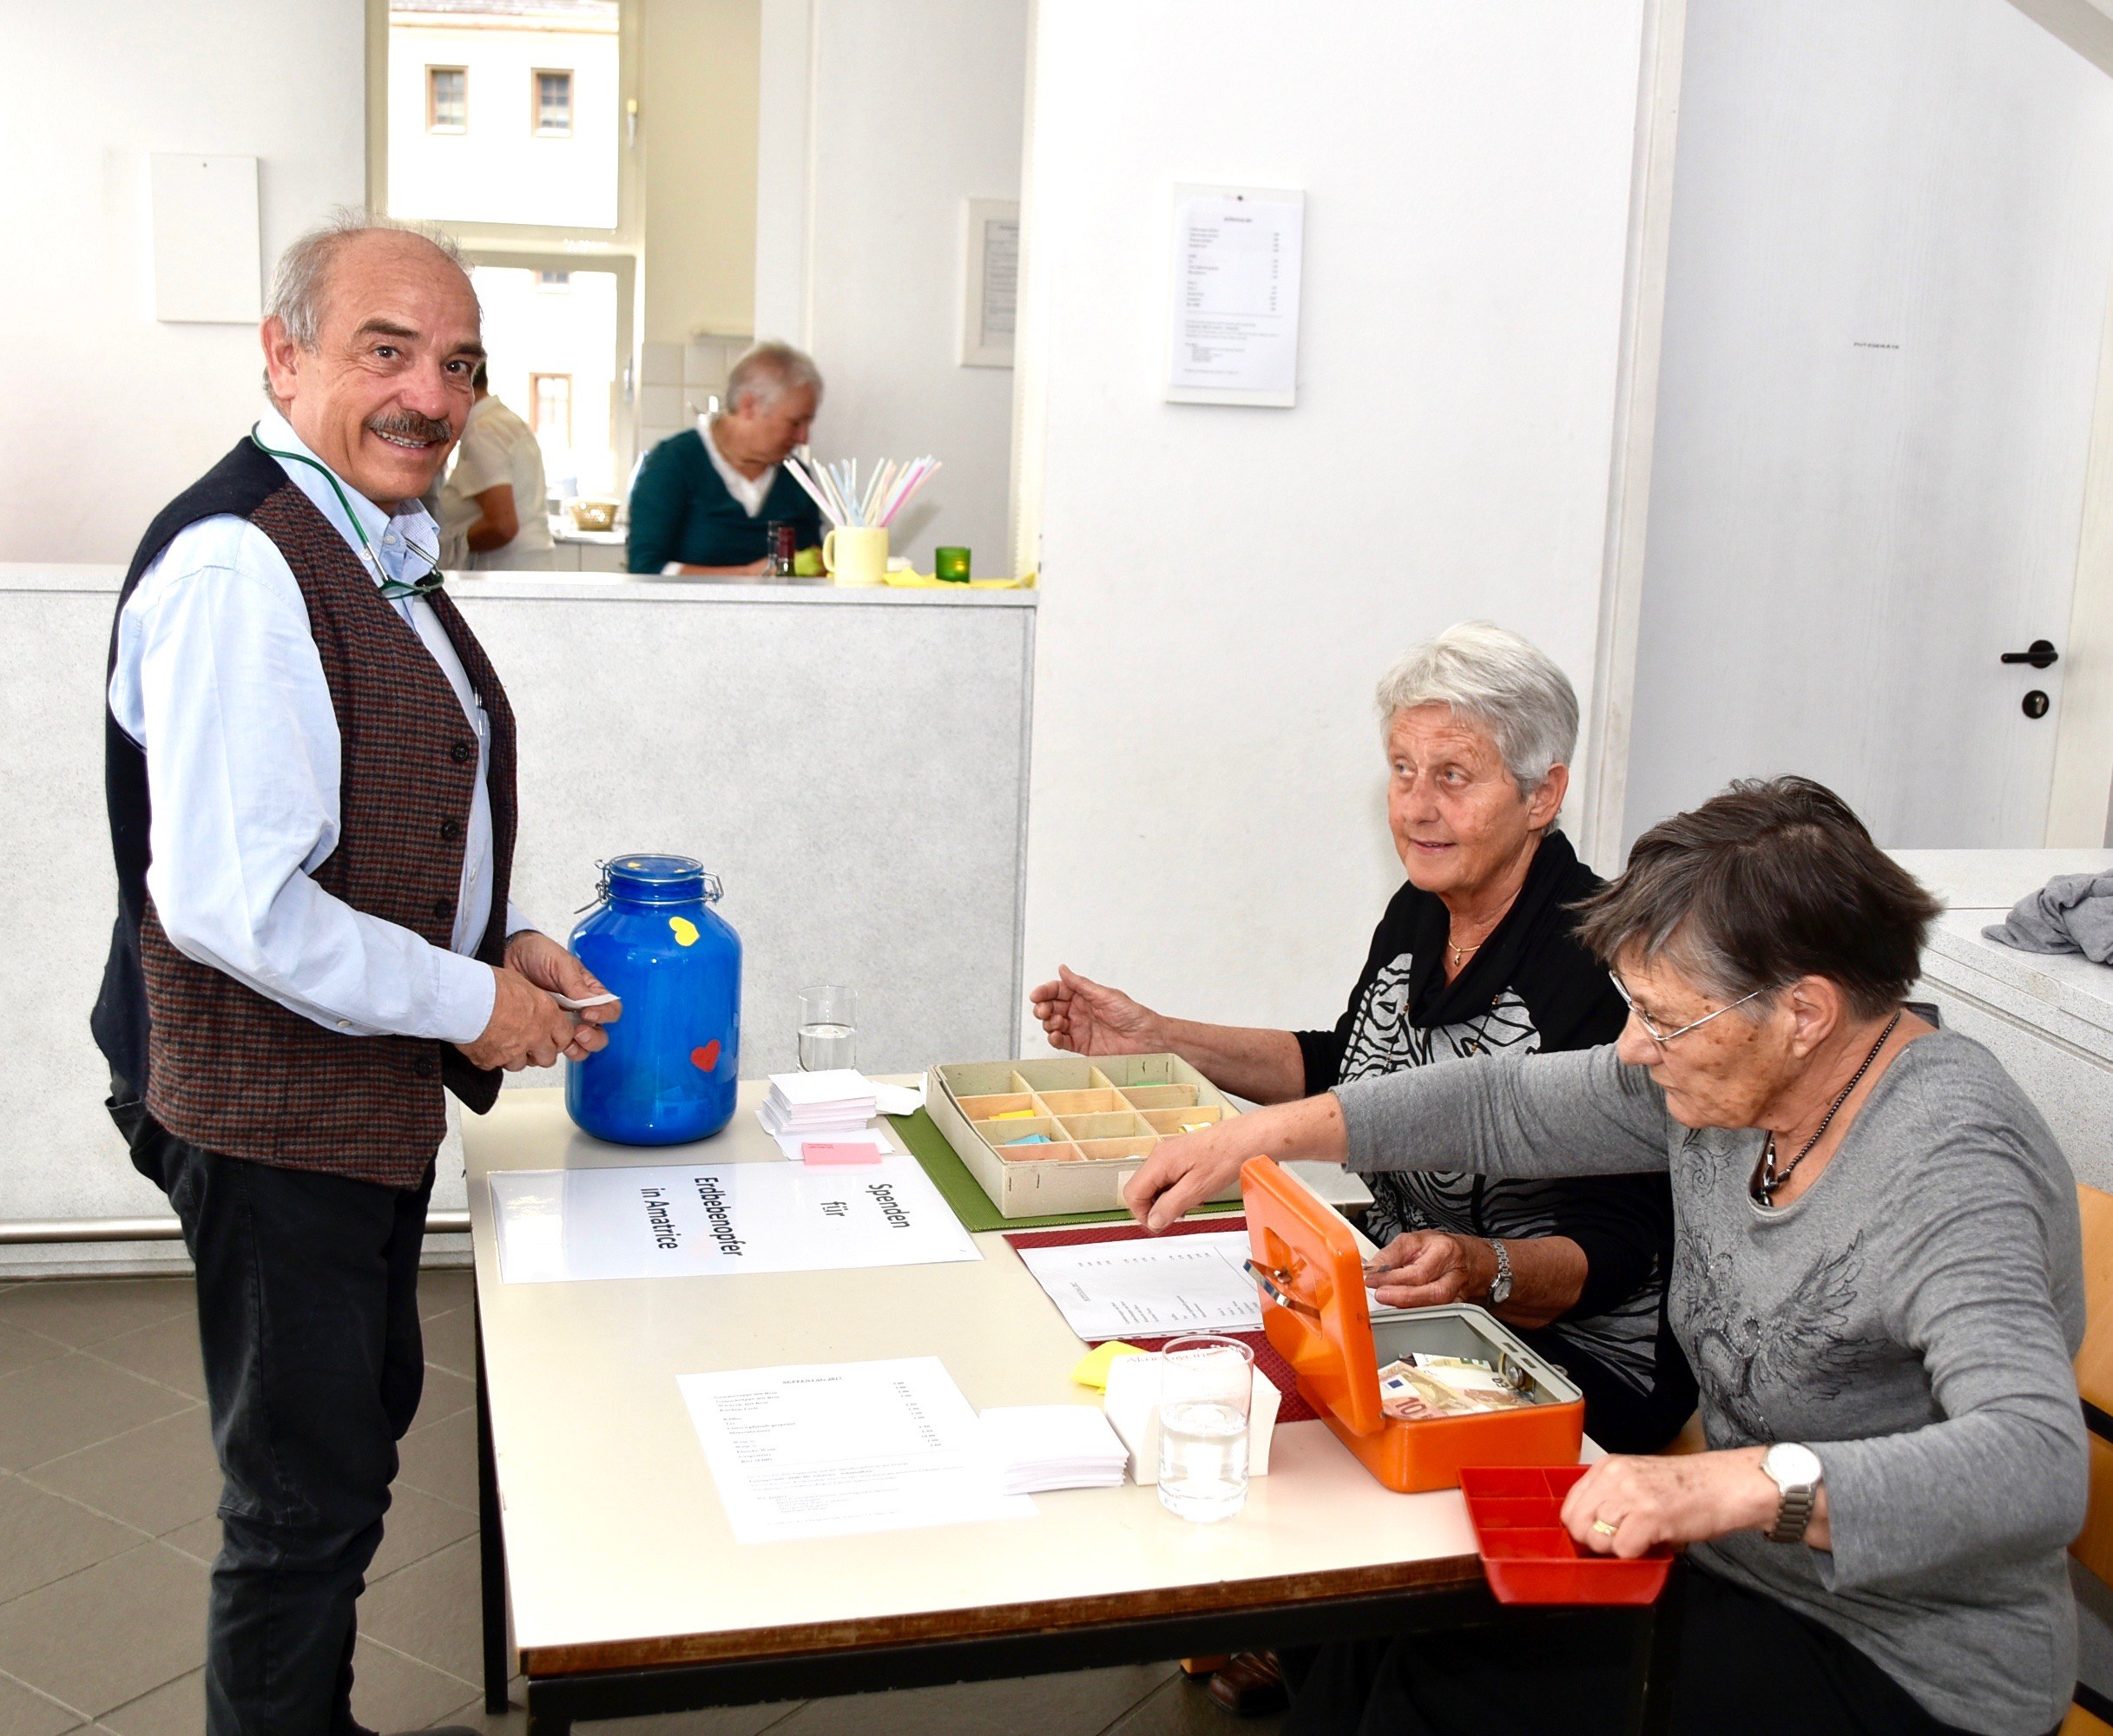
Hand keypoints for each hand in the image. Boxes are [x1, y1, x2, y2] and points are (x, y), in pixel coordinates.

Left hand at [455, 934, 619, 1070]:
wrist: (509, 956)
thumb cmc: (538, 954)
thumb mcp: (560, 963)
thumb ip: (576, 984)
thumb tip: (592, 1003)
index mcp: (590, 992)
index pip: (611, 1009)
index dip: (604, 1015)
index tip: (586, 1013)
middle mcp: (581, 1010)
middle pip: (600, 1033)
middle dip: (593, 1038)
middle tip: (578, 1033)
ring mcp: (563, 1022)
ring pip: (582, 1046)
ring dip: (578, 1050)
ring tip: (565, 1045)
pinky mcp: (545, 1030)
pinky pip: (555, 1048)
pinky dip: (553, 1051)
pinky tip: (544, 1045)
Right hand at [458, 967, 581, 1070]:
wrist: (465, 998)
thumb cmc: (490, 986)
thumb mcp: (523, 984)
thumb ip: (535, 1001)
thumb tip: (535, 1004)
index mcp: (547, 1016)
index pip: (565, 1037)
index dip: (558, 1039)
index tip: (552, 1037)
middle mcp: (534, 1037)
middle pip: (547, 1058)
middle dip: (539, 1053)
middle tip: (529, 1044)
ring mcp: (514, 1052)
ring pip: (521, 1065)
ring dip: (514, 1057)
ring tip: (503, 1041)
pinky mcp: (492, 1060)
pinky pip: (495, 1065)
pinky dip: (491, 1057)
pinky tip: (485, 1043)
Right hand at [1028, 966, 1163, 1055]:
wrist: (1146, 1038)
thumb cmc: (1132, 1014)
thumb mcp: (1105, 995)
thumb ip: (1081, 984)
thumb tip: (1062, 969)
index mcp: (1084, 996)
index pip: (1058, 990)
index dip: (1045, 992)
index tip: (1037, 995)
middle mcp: (1079, 1011)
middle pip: (1051, 1007)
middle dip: (1043, 1008)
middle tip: (1044, 1011)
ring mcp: (1079, 1028)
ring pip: (1053, 1024)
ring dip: (1048, 1023)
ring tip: (1056, 1023)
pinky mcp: (1081, 1045)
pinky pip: (1061, 1042)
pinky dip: (1054, 1039)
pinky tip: (1055, 1036)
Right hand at [1122, 1125, 1250, 1230]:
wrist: (1245, 1138)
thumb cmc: (1226, 1157)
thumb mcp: (1196, 1190)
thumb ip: (1170, 1206)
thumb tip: (1154, 1221)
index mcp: (1159, 1162)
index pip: (1132, 1193)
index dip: (1142, 1214)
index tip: (1158, 1225)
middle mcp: (1160, 1155)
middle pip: (1142, 1188)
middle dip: (1156, 1207)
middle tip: (1175, 1217)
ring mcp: (1169, 1153)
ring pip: (1155, 1184)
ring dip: (1167, 1200)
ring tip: (1189, 1205)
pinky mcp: (1180, 1155)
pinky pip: (1168, 1177)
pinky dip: (1176, 1190)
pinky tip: (1194, 1194)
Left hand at [1362, 1231, 1495, 1309]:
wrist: (1473, 1259)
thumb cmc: (1443, 1248)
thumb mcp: (1415, 1241)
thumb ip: (1392, 1254)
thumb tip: (1371, 1269)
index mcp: (1443, 1250)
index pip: (1417, 1269)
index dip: (1391, 1276)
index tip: (1371, 1279)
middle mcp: (1454, 1272)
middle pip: (1432, 1291)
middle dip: (1403, 1295)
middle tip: (1381, 1294)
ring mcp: (1460, 1292)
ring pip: (1438, 1305)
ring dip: (1410, 1305)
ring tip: (1389, 1301)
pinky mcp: (1459, 1306)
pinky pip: (1441, 1313)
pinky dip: (1421, 1314)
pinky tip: (1405, 1311)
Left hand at [1558, 1448, 1778, 1559]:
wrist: (1725, 1485)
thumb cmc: (1688, 1487)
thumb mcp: (1638, 1480)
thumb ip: (1611, 1496)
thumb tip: (1590, 1526)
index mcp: (1609, 1466)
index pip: (1570, 1505)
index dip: (1583, 1527)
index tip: (1599, 1535)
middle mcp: (1615, 1477)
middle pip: (1577, 1524)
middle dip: (1595, 1541)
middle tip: (1621, 1542)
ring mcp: (1631, 1495)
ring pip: (1597, 1538)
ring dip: (1617, 1549)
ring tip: (1640, 1540)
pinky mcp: (1649, 1516)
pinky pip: (1623, 1549)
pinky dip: (1636, 1554)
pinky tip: (1653, 1543)